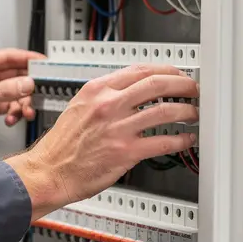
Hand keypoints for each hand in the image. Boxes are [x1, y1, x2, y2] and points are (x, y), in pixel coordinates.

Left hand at [0, 49, 45, 162]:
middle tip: (41, 93)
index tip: (45, 62)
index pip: (8, 57)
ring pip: (14, 93)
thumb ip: (4, 91)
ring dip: (22, 103)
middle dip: (28, 86)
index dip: (28, 58)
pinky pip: (8, 107)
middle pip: (15, 76)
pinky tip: (11, 119)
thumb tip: (26, 83)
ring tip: (25, 112)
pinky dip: (14, 113)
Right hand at [6, 65, 199, 220]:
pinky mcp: (126, 152)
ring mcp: (118, 128)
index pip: (140, 70)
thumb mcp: (79, 107)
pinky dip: (181, 140)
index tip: (176, 75)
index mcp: (96, 90)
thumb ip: (105, 97)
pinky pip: (164, 142)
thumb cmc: (61, 145)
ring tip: (193, 114)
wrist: (49, 171)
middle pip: (158, 84)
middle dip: (184, 85)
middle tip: (194, 90)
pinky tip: (185, 139)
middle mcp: (108, 105)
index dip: (166, 70)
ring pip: (167, 111)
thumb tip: (133, 92)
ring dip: (187, 112)